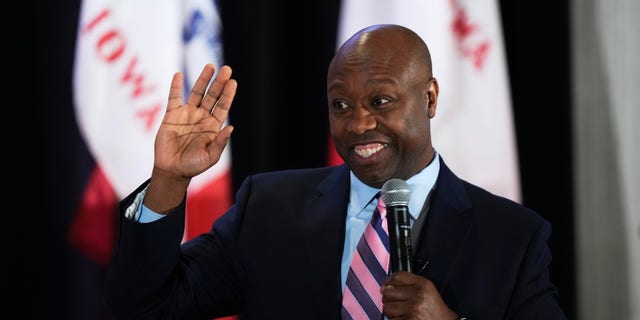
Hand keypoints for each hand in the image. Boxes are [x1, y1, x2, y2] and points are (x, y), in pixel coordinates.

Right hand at [145, 64, 236, 212]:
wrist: (172, 170)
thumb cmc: (193, 165)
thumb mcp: (210, 156)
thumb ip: (220, 142)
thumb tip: (231, 127)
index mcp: (213, 126)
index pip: (222, 106)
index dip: (228, 94)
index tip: (233, 82)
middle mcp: (201, 117)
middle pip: (212, 96)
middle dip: (219, 83)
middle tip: (226, 69)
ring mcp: (187, 114)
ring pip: (196, 93)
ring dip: (203, 80)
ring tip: (210, 67)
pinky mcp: (171, 115)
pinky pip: (173, 98)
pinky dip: (175, 87)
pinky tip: (178, 75)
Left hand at [381, 271, 457, 319]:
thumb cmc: (437, 311)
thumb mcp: (428, 291)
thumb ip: (410, 284)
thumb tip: (386, 286)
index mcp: (423, 285)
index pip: (398, 276)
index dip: (390, 281)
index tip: (388, 285)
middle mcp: (418, 295)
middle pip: (388, 291)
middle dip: (388, 298)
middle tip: (396, 302)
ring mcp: (412, 309)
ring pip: (387, 307)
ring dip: (391, 311)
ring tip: (401, 312)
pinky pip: (391, 319)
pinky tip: (404, 319)